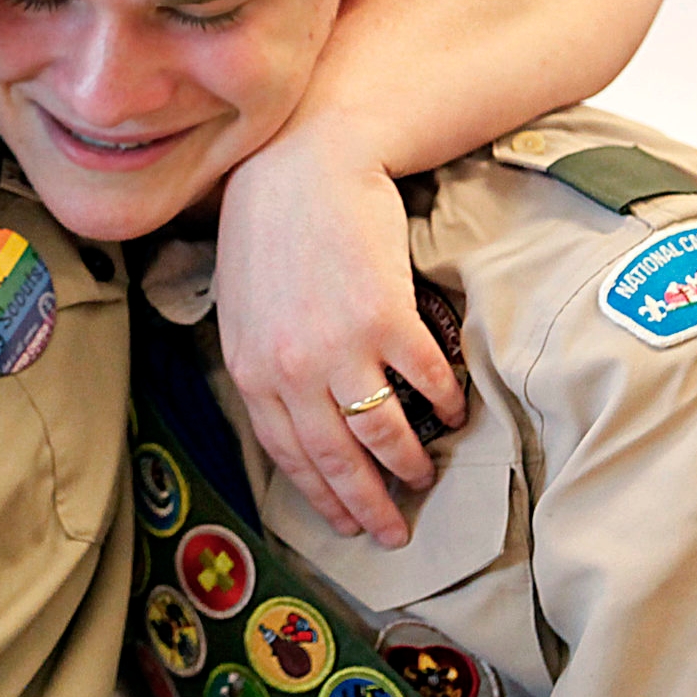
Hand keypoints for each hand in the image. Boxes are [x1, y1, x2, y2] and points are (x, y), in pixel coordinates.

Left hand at [215, 119, 465, 547]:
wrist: (303, 163)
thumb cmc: (267, 229)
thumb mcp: (242, 306)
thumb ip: (261, 361)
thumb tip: (283, 409)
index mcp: (252, 371)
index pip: (289, 455)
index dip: (322, 496)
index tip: (346, 523)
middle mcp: (291, 370)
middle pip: (336, 458)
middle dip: (367, 505)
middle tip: (393, 533)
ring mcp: (339, 346)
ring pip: (382, 431)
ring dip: (407, 463)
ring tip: (423, 478)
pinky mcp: (386, 317)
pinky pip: (423, 379)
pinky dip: (443, 401)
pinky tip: (454, 411)